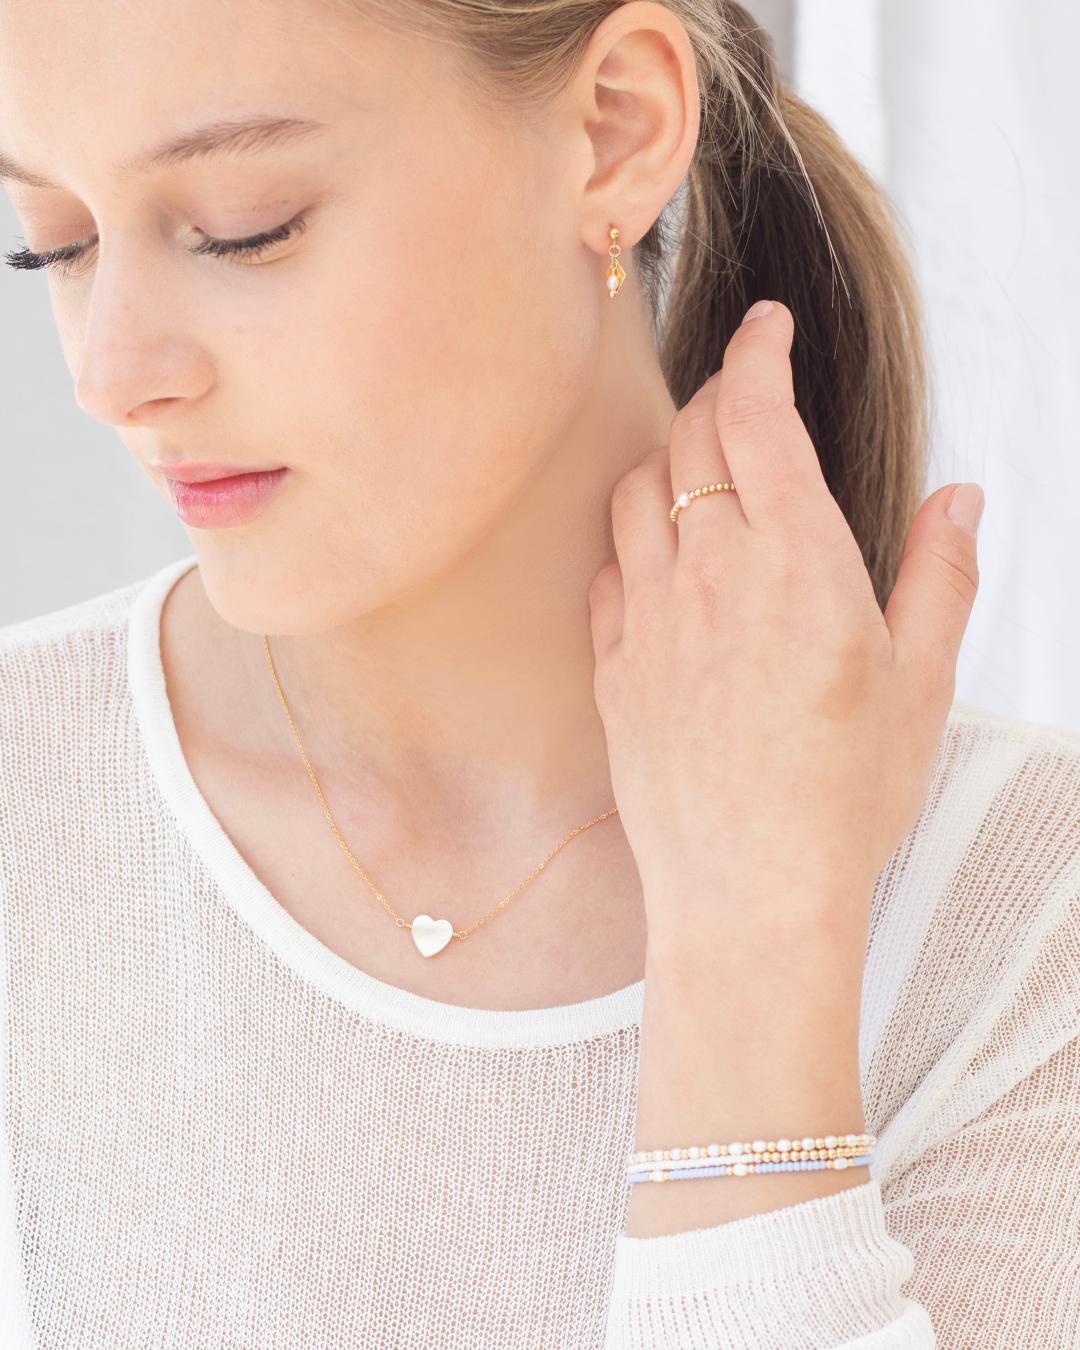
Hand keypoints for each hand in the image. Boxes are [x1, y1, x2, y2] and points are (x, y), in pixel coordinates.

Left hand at [590, 300, 980, 1233]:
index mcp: (797, 563)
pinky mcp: (611, 664)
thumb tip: (962, 498)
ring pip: (636, 490)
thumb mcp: (921, 683)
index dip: (758, 352)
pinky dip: (632, 539)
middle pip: (689, 436)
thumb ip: (941, 575)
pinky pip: (607, 567)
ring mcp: (649, 616)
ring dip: (668, 460)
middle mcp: (711, 572)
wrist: (747, 893)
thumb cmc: (844, 798)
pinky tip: (662, 560)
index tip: (767, 327)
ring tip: (702, 474)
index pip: (756, 415)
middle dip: (717, 397)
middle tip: (747, 402)